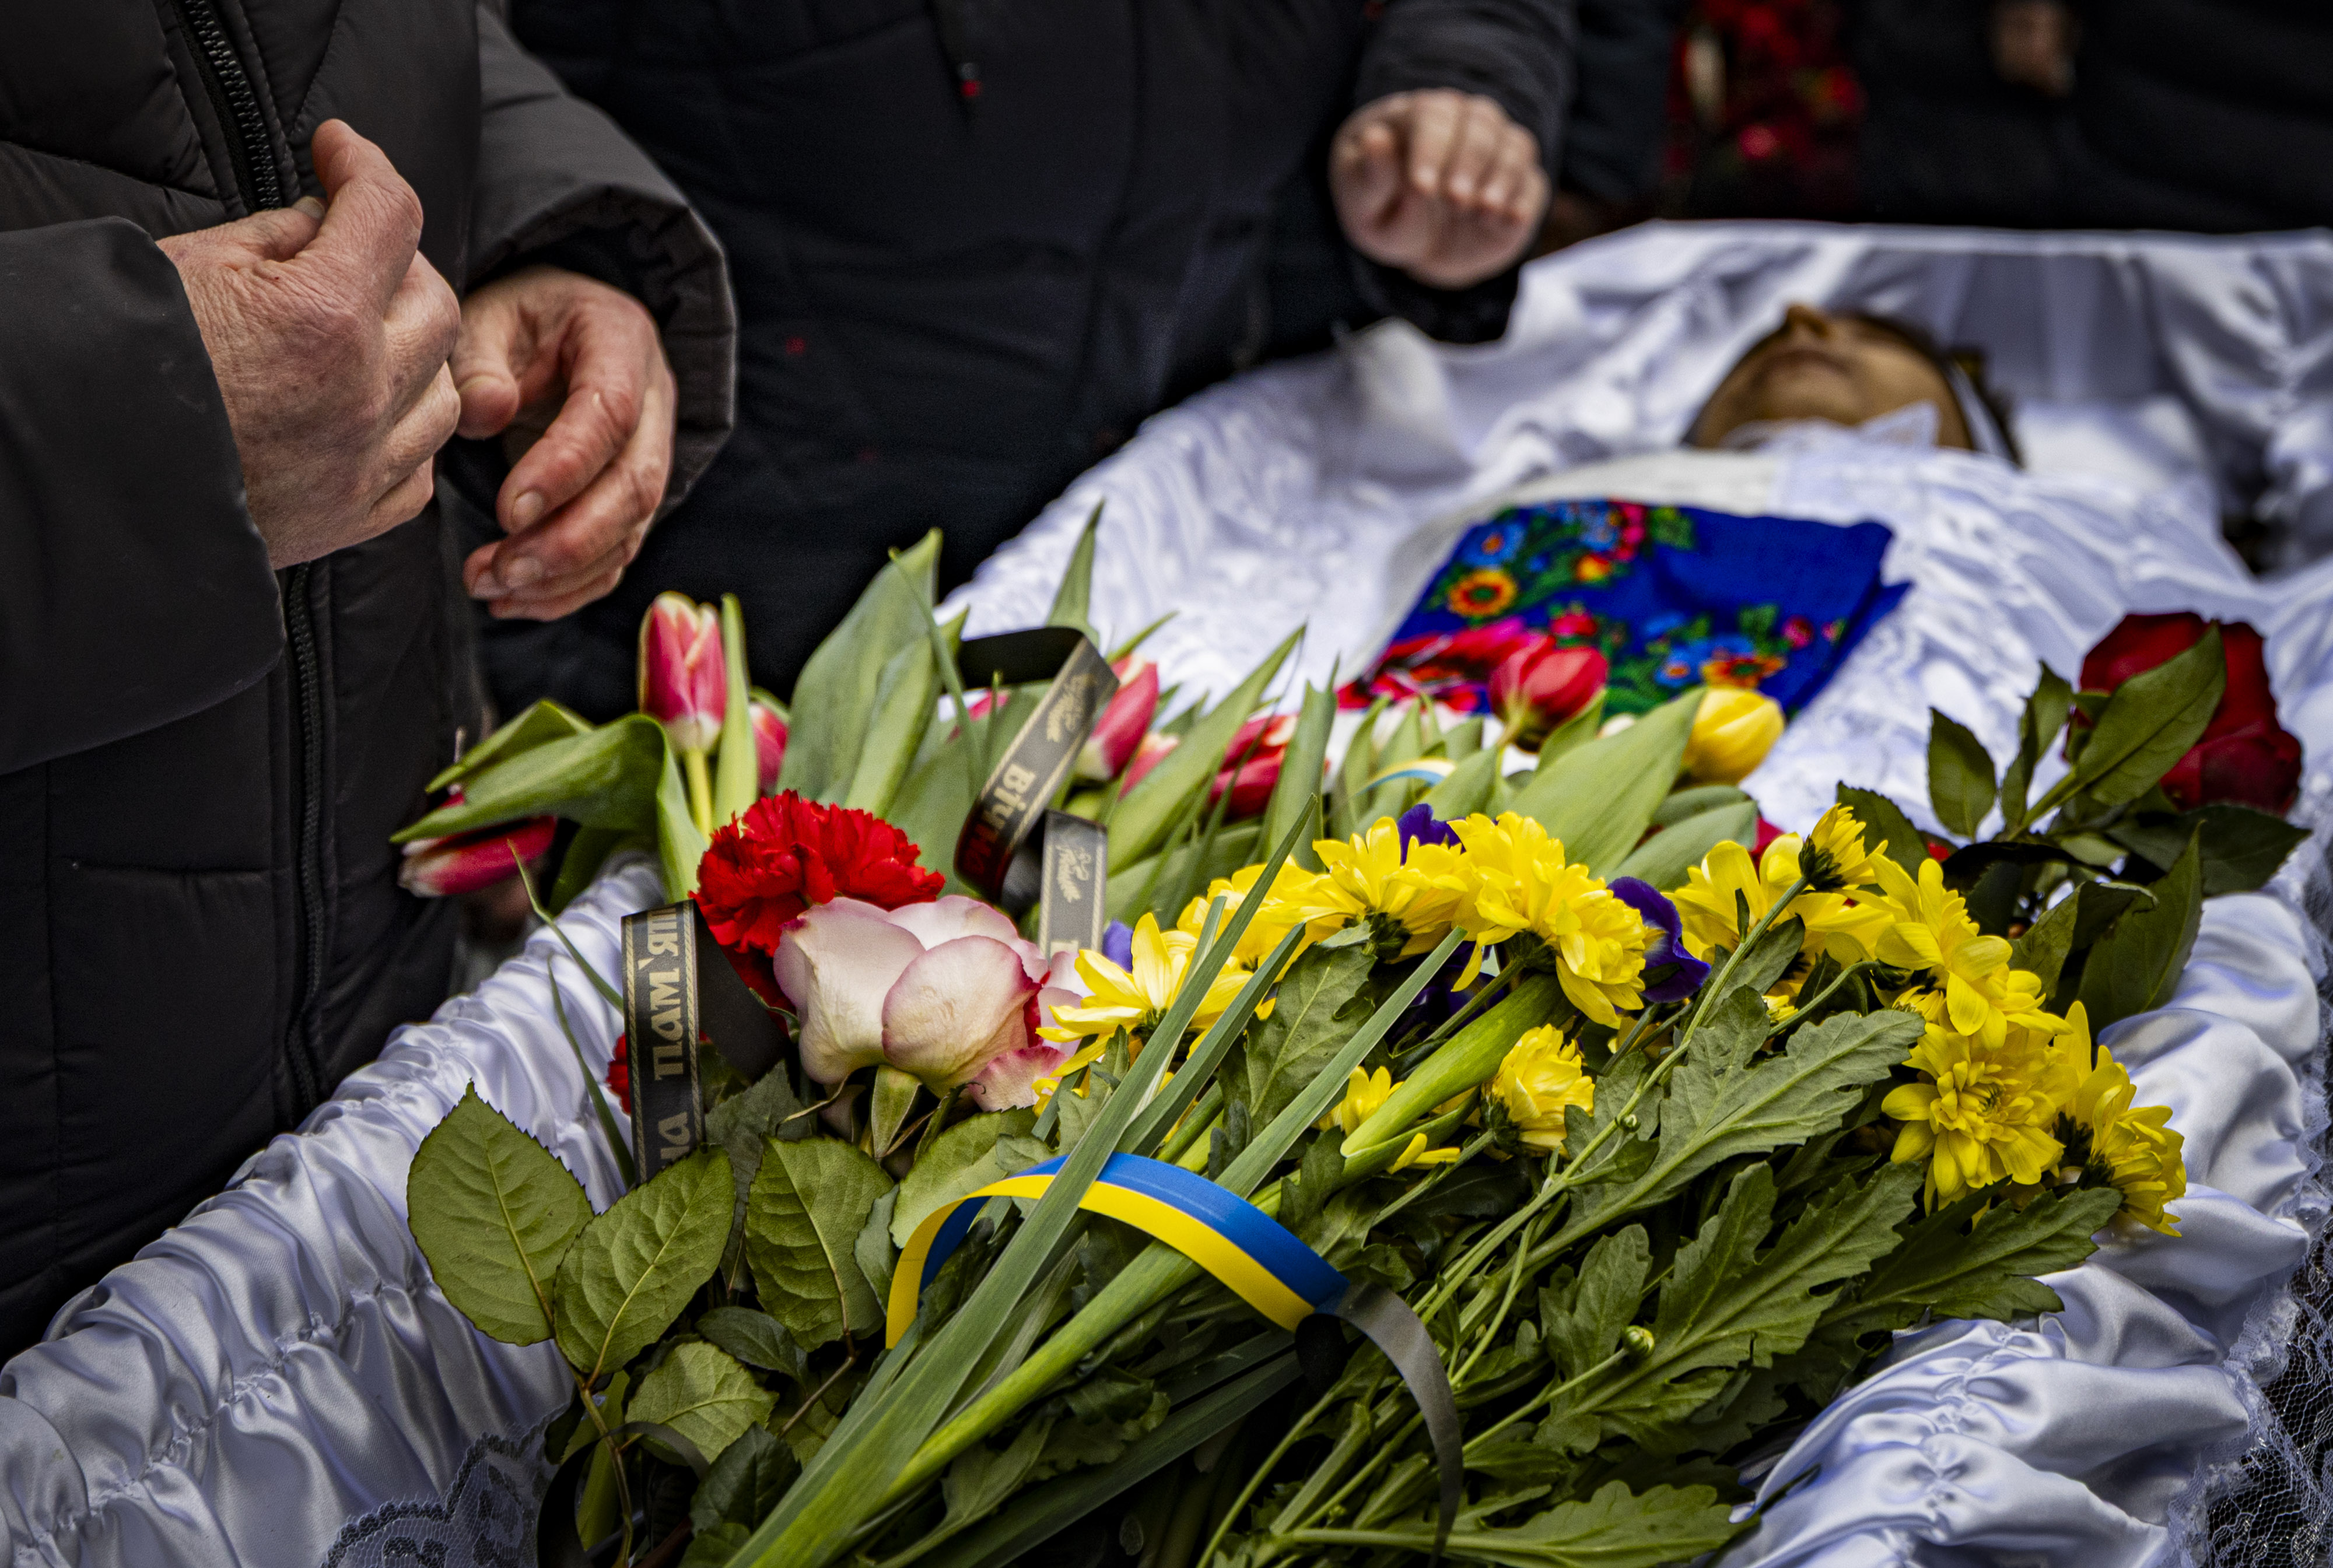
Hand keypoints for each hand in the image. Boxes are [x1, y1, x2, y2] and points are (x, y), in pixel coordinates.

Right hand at [160, 120, 460, 567]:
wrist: (83, 473)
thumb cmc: (118, 361)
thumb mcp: (188, 266)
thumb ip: (276, 235)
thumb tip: (325, 219)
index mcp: (324, 316)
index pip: (388, 213)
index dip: (365, 166)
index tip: (341, 150)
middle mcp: (363, 392)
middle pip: (435, 304)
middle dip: (399, 263)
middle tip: (352, 247)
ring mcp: (364, 462)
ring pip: (444, 391)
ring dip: (414, 352)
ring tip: (362, 332)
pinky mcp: (352, 517)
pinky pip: (420, 470)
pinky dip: (404, 434)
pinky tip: (365, 412)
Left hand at [453, 265, 675, 619]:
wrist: (553, 331)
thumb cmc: (514, 324)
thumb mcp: (487, 317)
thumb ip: (480, 362)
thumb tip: (487, 412)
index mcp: (622, 341)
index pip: (610, 414)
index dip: (565, 468)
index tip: (507, 511)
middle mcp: (655, 403)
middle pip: (636, 486)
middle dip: (570, 540)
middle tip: (501, 569)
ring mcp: (653, 455)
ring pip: (632, 531)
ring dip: (564, 574)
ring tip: (491, 587)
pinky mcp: (636, 500)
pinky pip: (619, 556)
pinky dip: (570, 589)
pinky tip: (514, 602)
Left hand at [1330, 90, 1548, 290]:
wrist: (1417, 245)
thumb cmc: (1383, 214)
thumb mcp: (1364, 204)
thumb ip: (1371, 175)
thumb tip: (1375, 138)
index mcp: (1416, 116)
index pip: (1432, 115)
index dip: (1430, 149)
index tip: (1422, 187)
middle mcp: (1464, 122)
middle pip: (1480, 122)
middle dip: (1469, 161)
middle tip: (1455, 200)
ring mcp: (1497, 150)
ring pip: (1514, 144)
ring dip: (1501, 176)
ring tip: (1483, 210)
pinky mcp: (1521, 184)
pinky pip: (1532, 181)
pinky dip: (1523, 198)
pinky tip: (1509, 218)